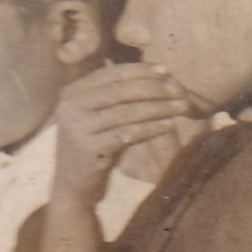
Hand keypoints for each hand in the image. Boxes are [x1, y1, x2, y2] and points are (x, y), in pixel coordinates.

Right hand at [49, 63, 195, 207]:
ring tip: (181, 107)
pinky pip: (128, 134)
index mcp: (71, 93)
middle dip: (154, 89)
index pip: (110, 74)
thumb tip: (160, 72)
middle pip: (120, 91)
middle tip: (180, 91)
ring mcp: (77, 127)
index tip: (166, 70)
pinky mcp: (88, 148)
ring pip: (127, 112)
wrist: (72, 181)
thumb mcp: (98, 114)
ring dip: (159, 108)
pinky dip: (152, 128)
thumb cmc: (96, 142)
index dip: (140, 70)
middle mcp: (69, 106)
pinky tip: (170, 125)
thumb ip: (118, 94)